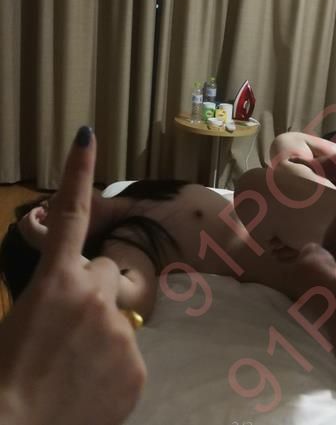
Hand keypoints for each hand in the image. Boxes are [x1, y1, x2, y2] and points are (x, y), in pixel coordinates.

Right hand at [0, 127, 145, 424]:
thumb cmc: (3, 374)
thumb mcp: (19, 320)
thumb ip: (54, 293)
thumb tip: (70, 286)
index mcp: (55, 281)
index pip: (69, 215)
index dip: (78, 171)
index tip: (87, 134)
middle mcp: (94, 296)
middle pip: (109, 271)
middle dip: (95, 288)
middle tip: (70, 325)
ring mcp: (119, 330)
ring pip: (120, 311)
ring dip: (104, 326)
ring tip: (76, 363)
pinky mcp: (137, 365)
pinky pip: (130, 351)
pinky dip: (113, 363)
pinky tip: (89, 386)